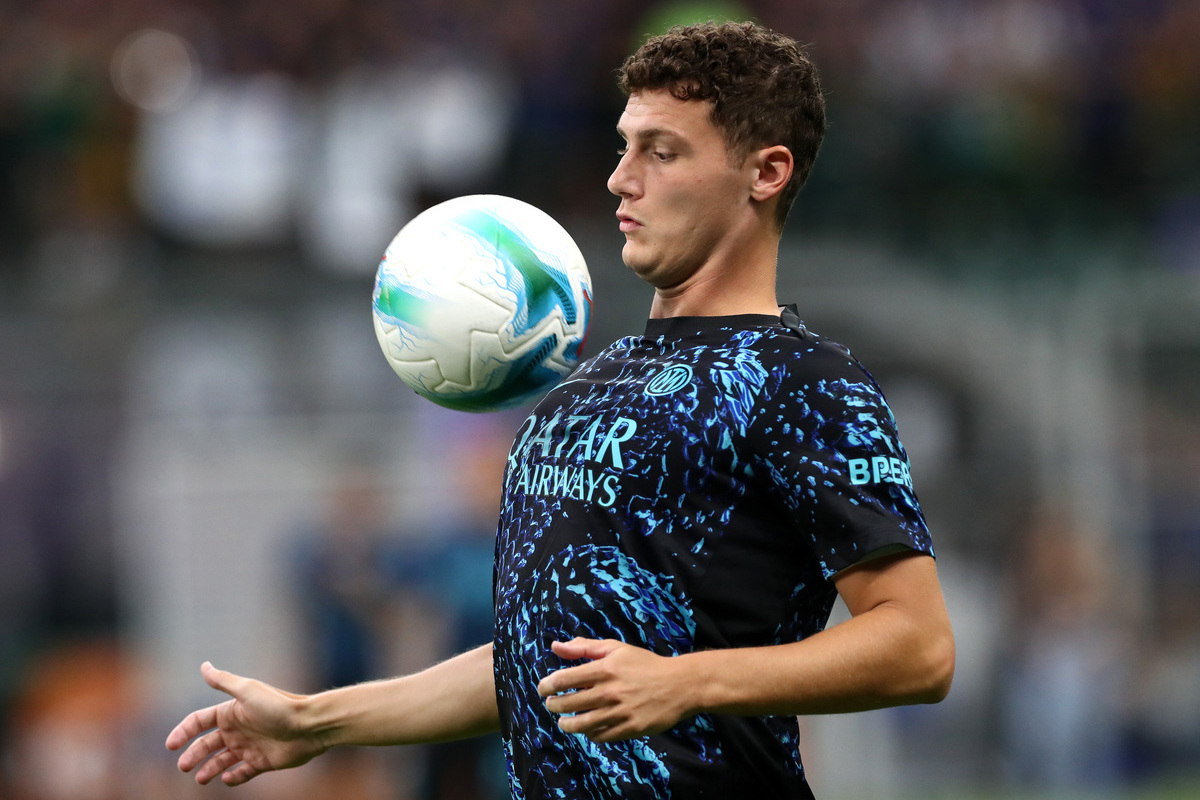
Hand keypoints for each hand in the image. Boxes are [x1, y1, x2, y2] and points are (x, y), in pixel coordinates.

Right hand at [165, 662, 328, 785]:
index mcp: (231, 712)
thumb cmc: (278, 706)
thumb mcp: (247, 691)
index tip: (170, 745)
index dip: (183, 731)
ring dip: (209, 769)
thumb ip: (224, 681)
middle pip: (207, 744)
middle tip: (183, 766)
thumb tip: (204, 665)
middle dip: (193, 755)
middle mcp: (238, 729)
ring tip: (201, 778)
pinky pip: (243, 772)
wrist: (309, 725)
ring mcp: (249, 746)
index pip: (199, 722)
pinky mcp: (262, 761)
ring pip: (222, 761)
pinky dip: (233, 777)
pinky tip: (227, 779)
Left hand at [536, 638, 692, 742]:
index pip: (563, 679)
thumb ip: (584, 647)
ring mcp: (619, 713)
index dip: (547, 685)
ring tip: (564, 721)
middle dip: (553, 705)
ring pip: (580, 725)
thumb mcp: (616, 649)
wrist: (679, 685)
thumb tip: (555, 646)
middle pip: (567, 704)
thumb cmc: (644, 664)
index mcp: (604, 669)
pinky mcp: (629, 729)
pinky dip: (589, 733)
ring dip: (566, 724)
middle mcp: (609, 692)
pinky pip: (599, 736)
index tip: (543, 689)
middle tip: (552, 704)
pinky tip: (587, 727)